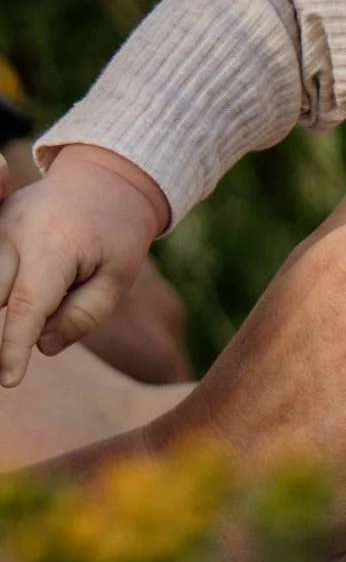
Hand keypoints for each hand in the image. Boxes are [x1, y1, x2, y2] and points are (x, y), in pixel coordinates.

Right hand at [0, 145, 171, 387]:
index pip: (26, 307)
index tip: (9, 380)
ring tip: (4, 346)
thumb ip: (84, 315)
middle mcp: (14, 232)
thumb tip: (41, 346)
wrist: (105, 181)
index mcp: (54, 247)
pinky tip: (6, 298)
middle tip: (2, 367)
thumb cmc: (116, 236)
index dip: (13, 348)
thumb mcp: (118, 277)